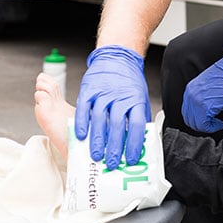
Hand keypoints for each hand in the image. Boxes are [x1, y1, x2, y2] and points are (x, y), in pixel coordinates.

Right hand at [74, 45, 150, 169]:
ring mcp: (103, 93)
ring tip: (95, 156)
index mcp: (135, 100)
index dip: (135, 144)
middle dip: (114, 147)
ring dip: (97, 140)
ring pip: (99, 119)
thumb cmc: (129, 82)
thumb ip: (139, 118)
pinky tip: (81, 137)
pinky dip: (81, 123)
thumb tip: (142, 142)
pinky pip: (83, 109)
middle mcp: (119, 97)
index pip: (136, 125)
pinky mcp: (89, 90)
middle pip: (117, 125)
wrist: (117, 58)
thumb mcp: (140, 98)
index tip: (132, 159)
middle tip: (112, 163)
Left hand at [182, 53, 222, 132]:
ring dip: (206, 127)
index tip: (206, 120)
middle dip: (200, 124)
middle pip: (188, 118)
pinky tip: (220, 124)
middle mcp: (190, 95)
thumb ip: (204, 97)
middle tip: (211, 124)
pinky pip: (204, 125)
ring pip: (195, 124)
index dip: (196, 118)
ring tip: (216, 124)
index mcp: (190, 89)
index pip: (187, 110)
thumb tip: (207, 109)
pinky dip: (212, 128)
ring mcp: (197, 101)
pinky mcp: (205, 107)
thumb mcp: (210, 86)